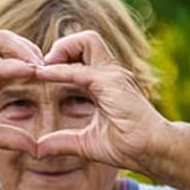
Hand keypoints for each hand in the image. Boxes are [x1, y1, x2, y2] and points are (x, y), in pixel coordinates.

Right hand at [0, 30, 42, 159]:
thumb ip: (11, 137)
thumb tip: (38, 149)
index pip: (17, 57)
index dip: (37, 64)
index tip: (57, 78)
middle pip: (10, 40)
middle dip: (33, 50)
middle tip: (52, 69)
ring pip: (1, 41)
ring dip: (24, 51)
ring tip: (41, 68)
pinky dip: (10, 65)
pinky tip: (27, 72)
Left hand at [31, 31, 181, 173]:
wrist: (153, 150)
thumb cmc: (127, 145)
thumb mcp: (85, 142)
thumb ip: (61, 141)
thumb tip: (38, 150)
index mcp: (104, 81)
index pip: (80, 56)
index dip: (57, 61)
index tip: (36, 75)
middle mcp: (110, 72)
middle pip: (85, 39)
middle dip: (60, 47)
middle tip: (42, 68)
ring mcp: (113, 75)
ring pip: (86, 40)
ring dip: (60, 50)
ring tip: (43, 69)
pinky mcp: (113, 84)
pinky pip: (80, 70)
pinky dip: (59, 71)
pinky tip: (42, 75)